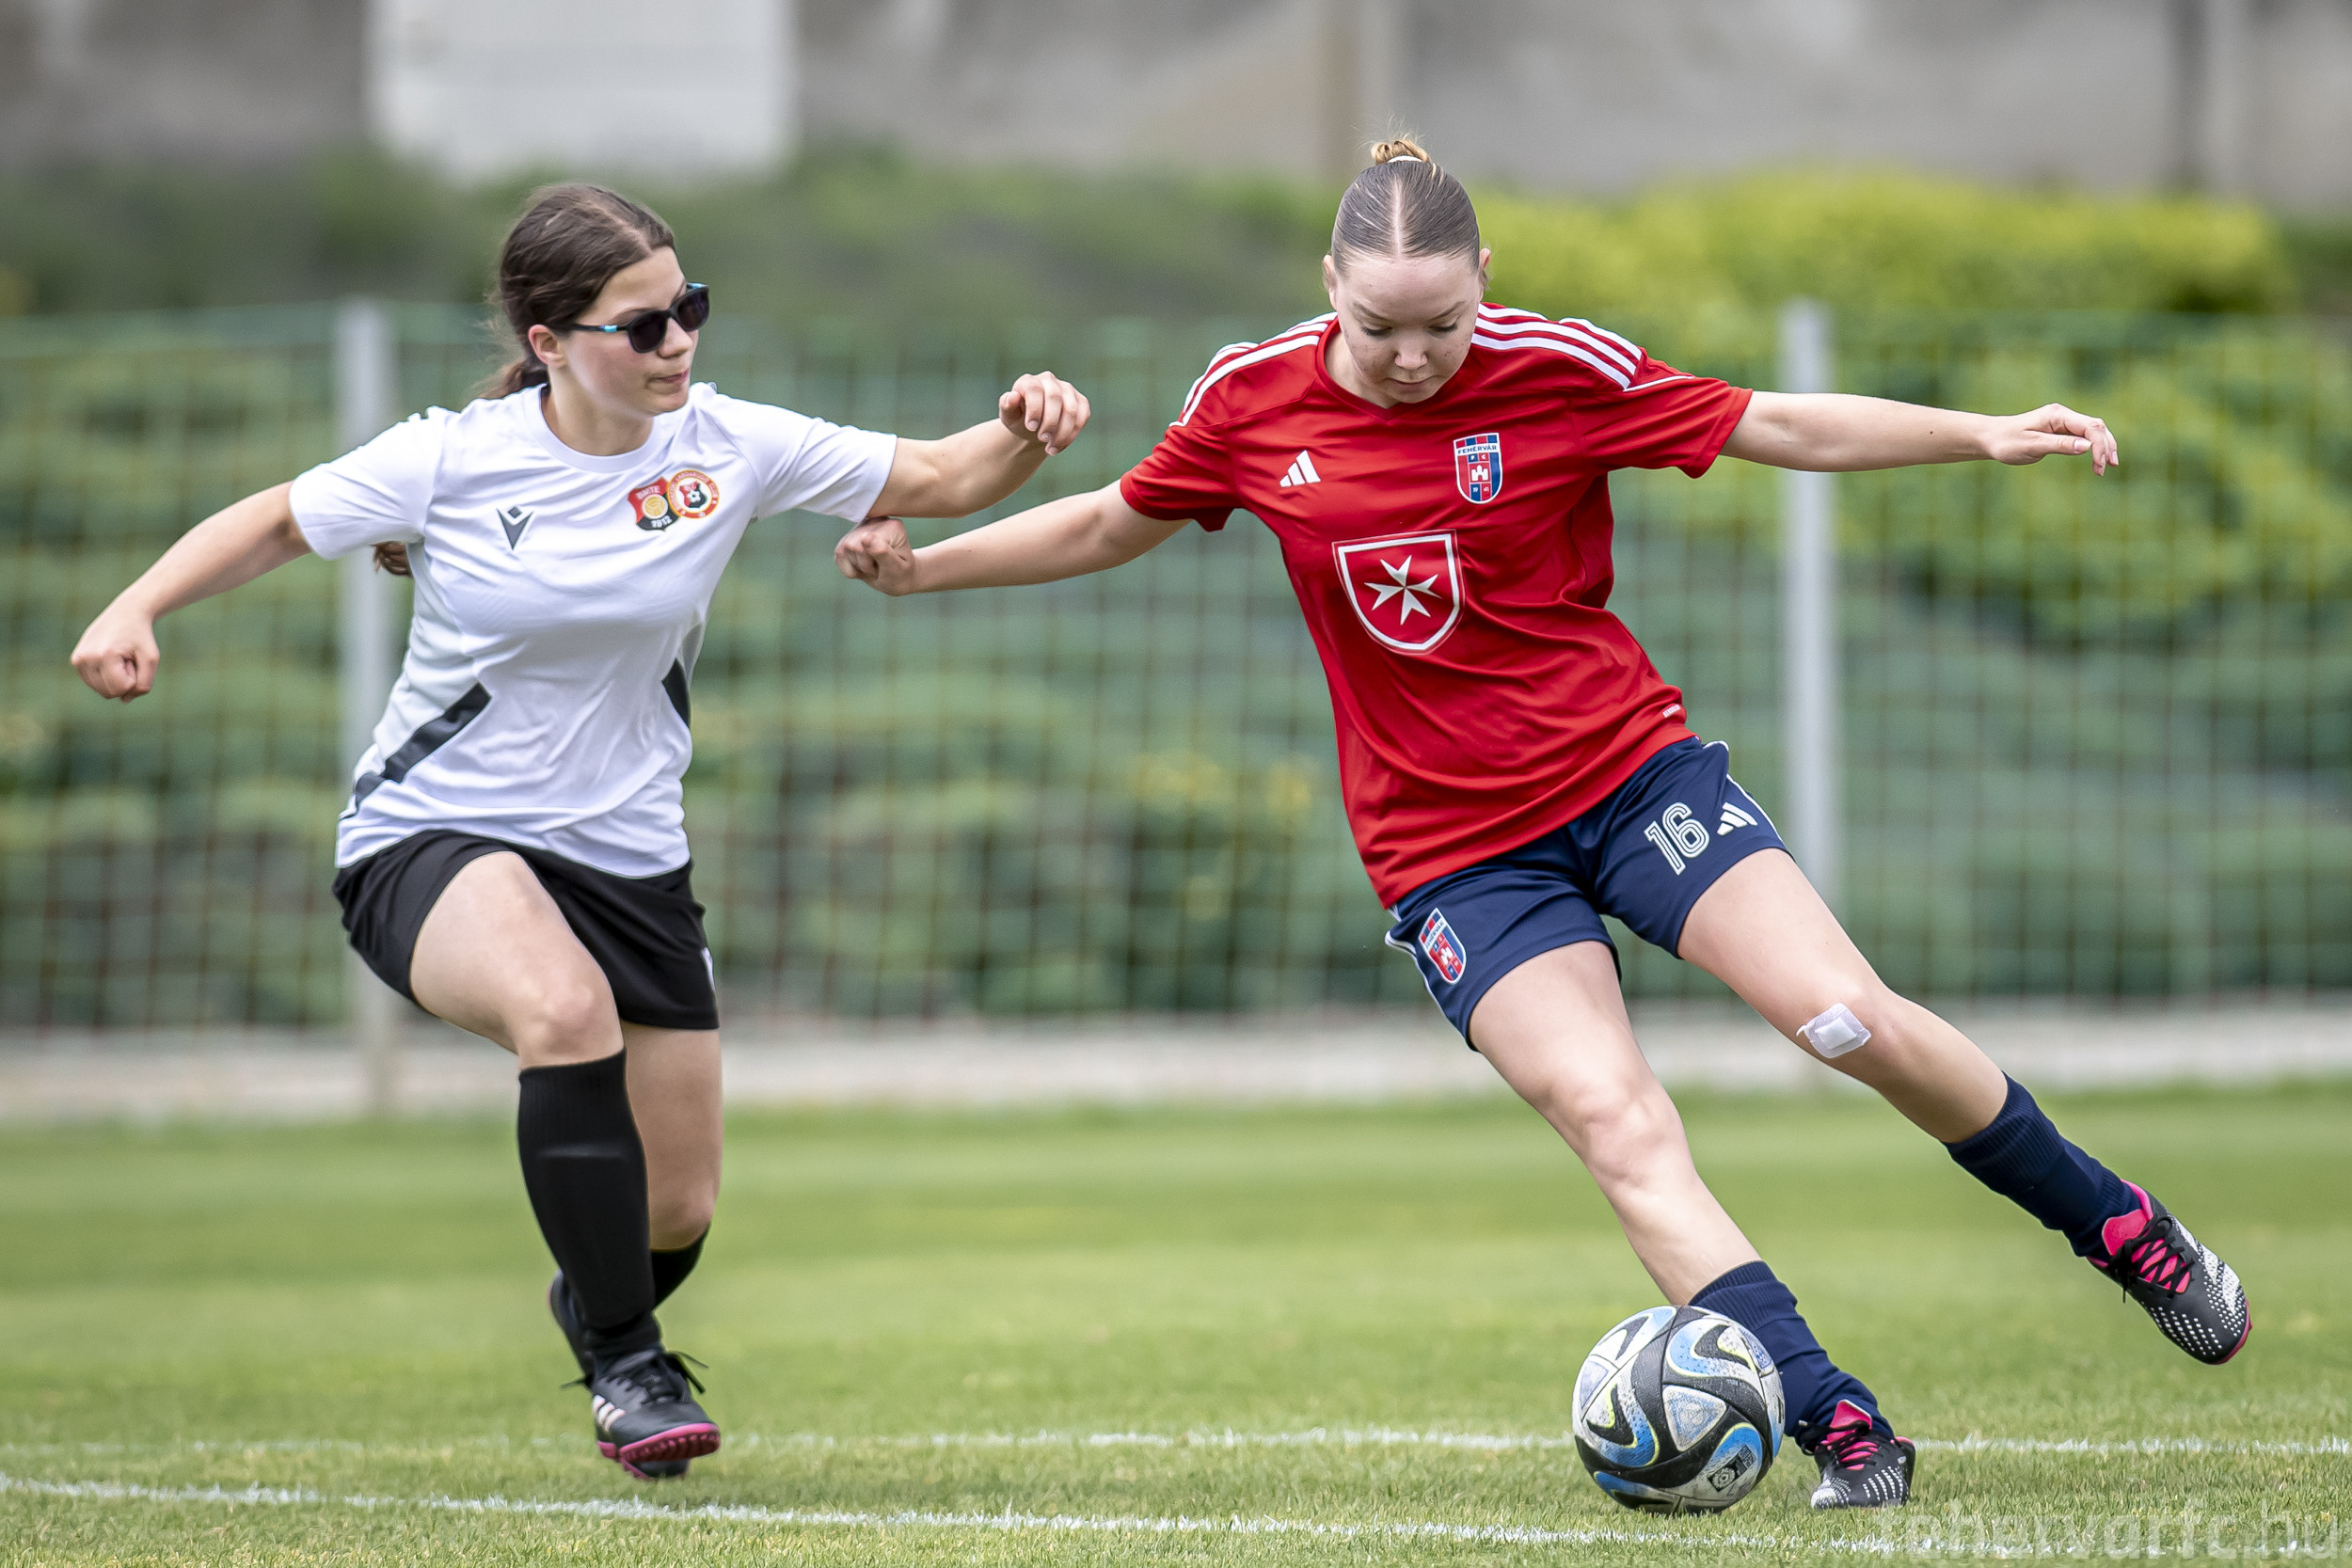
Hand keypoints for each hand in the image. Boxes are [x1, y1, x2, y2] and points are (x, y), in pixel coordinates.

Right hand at [72, 600, 160, 701]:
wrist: (126, 614)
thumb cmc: (141, 637)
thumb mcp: (151, 659)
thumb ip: (143, 684)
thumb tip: (124, 700)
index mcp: (102, 656)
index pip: (120, 689)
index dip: (134, 677)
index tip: (133, 659)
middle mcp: (85, 658)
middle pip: (109, 693)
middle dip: (124, 680)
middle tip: (127, 658)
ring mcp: (77, 660)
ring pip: (101, 690)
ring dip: (116, 678)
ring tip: (119, 658)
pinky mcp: (76, 661)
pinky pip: (95, 683)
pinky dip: (107, 675)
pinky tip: (110, 658)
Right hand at [834, 516, 920, 594]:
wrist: (899, 579)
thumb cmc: (901, 575)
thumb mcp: (896, 570)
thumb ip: (883, 553)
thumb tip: (865, 537)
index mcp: (891, 527)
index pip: (862, 544)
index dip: (869, 564)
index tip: (886, 566)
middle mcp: (876, 521)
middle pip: (850, 546)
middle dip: (863, 565)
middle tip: (879, 569)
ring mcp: (862, 527)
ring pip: (842, 550)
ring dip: (856, 567)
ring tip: (873, 567)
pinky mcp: (850, 537)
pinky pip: (838, 556)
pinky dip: (849, 568)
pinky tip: (864, 567)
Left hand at [998, 372, 1089, 456]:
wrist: (1034, 427)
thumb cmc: (1019, 419)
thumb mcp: (1009, 416)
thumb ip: (1007, 406)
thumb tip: (1013, 396)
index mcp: (1029, 381)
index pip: (1034, 389)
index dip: (1034, 408)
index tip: (1031, 427)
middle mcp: (1049, 381)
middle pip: (1055, 398)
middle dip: (1050, 422)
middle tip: (1042, 439)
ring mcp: (1067, 390)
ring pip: (1071, 409)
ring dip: (1062, 432)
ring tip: (1051, 449)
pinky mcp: (1081, 402)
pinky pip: (1082, 417)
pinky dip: (1071, 435)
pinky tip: (1059, 446)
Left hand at [1983, 404, 2119, 473]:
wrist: (1991, 438)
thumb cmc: (2007, 441)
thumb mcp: (2032, 445)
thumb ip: (2059, 445)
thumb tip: (2087, 447)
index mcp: (2058, 415)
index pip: (2090, 427)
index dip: (2100, 445)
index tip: (2099, 465)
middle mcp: (2063, 416)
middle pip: (2096, 427)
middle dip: (2106, 446)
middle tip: (2107, 468)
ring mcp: (2063, 423)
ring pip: (2093, 432)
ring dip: (2104, 446)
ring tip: (2110, 465)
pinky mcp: (2061, 432)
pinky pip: (2083, 437)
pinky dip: (2094, 448)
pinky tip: (2099, 459)